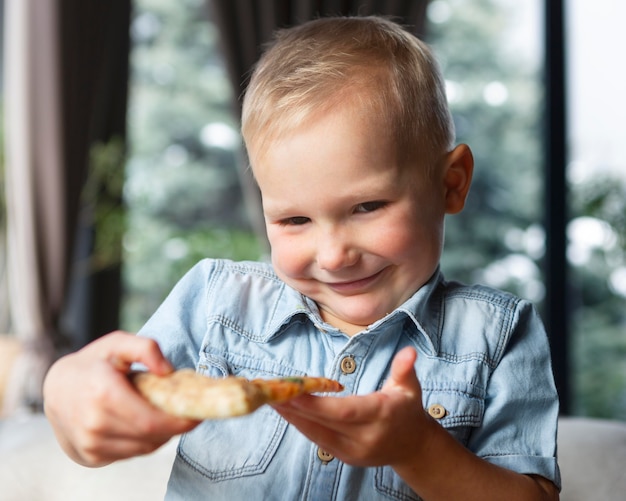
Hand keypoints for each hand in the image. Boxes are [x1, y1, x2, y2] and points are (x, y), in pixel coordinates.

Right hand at [43, 331, 198, 466]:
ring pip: (144, 448)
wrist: (55, 389)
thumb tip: (167, 371)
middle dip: (176, 426)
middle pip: (151, 436)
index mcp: (103, 394)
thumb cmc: (93, 363)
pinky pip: (132, 453)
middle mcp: (94, 424)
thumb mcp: (118, 343)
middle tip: (189, 412)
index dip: (179, 421)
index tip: (198, 413)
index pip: (151, 420)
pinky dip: (146, 441)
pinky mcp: (91, 456)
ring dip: (162, 434)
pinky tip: (146, 423)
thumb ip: (145, 348)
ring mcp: (90, 444)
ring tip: (167, 414)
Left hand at [273, 347, 432, 467]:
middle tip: (271, 391)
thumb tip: (408, 352)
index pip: (343, 411)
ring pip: (316, 434)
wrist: (413, 446)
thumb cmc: (407, 409)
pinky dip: (301, 425)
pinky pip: (318, 440)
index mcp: (381, 415)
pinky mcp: (345, 457)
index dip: (316, 404)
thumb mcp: (409, 386)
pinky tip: (285, 410)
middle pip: (324, 423)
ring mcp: (354, 451)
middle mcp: (366, 437)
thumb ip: (404, 368)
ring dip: (292, 417)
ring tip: (270, 398)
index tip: (293, 392)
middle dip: (295, 407)